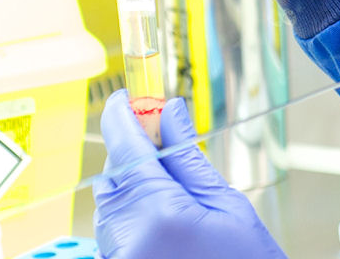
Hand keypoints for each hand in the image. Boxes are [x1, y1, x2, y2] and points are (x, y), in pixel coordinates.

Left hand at [93, 90, 284, 258]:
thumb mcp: (229, 207)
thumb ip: (189, 159)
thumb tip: (169, 113)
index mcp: (158, 214)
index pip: (126, 147)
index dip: (123, 115)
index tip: (125, 97)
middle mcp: (127, 239)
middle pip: (114, 175)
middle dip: (134, 156)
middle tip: (165, 142)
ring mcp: (118, 258)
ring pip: (111, 206)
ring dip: (134, 190)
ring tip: (177, 196)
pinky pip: (115, 234)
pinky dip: (133, 219)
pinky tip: (166, 222)